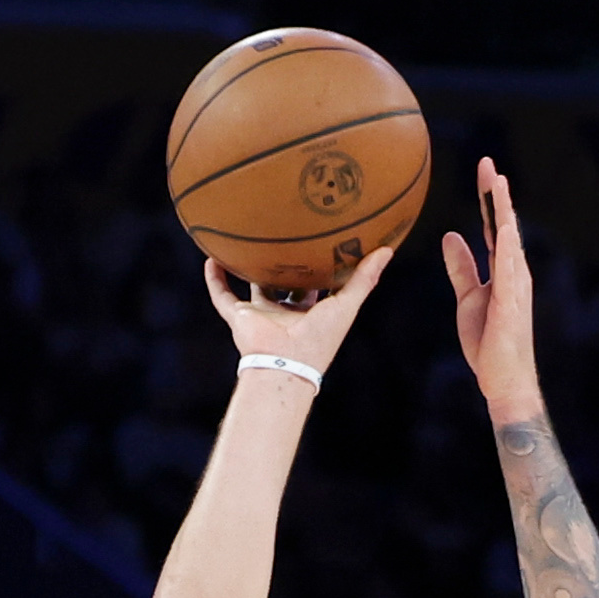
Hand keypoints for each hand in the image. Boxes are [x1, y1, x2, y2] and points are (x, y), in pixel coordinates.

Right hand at [205, 232, 396, 351]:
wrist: (286, 363)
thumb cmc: (320, 339)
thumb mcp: (347, 304)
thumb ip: (364, 279)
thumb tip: (387, 249)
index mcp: (310, 312)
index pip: (315, 285)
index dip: (318, 265)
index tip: (321, 241)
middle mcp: (284, 312)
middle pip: (283, 283)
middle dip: (283, 263)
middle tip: (284, 234)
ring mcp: (259, 315)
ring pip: (251, 286)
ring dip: (247, 267)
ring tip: (245, 241)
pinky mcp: (239, 317)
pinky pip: (222, 295)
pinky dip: (215, 279)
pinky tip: (211, 258)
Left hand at [440, 157, 543, 415]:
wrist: (502, 379)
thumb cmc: (488, 341)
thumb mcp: (468, 297)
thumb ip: (462, 267)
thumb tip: (451, 236)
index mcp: (503, 269)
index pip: (495, 226)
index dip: (489, 199)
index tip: (484, 171)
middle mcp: (514, 271)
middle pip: (505, 224)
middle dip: (496, 193)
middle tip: (487, 163)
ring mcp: (516, 285)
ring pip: (510, 239)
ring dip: (504, 210)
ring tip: (497, 183)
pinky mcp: (511, 303)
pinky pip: (510, 269)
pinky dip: (508, 246)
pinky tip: (506, 226)